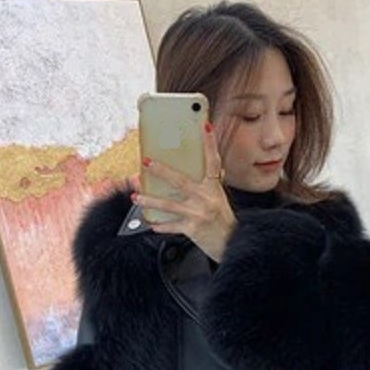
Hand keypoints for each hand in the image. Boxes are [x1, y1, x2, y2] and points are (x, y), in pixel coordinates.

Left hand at [133, 122, 236, 261]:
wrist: (232, 244)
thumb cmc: (223, 221)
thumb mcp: (218, 199)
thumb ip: (208, 186)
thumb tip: (198, 171)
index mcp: (214, 188)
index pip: (213, 161)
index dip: (210, 143)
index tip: (205, 125)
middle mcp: (206, 198)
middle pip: (181, 181)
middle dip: (161, 170)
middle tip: (146, 162)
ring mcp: (198, 213)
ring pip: (169, 204)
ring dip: (150, 200)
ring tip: (137, 197)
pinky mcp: (192, 229)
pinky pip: (172, 226)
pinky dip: (160, 225)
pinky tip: (151, 223)